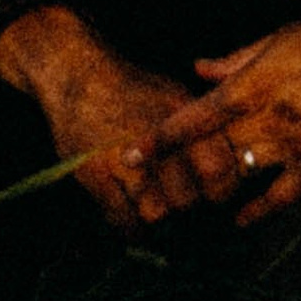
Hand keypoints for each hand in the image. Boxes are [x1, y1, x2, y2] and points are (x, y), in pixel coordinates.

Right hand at [0, 5, 246, 230]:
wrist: (75, 72)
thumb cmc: (129, 87)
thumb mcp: (173, 95)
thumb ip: (198, 129)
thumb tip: (226, 166)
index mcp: (183, 118)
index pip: (217, 170)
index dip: (218, 189)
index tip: (211, 196)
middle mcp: (159, 138)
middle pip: (188, 199)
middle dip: (185, 209)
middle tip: (180, 210)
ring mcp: (125, 156)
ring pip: (156, 213)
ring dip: (156, 220)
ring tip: (154, 216)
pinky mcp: (95, 173)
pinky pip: (122, 218)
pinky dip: (129, 229)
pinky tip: (130, 225)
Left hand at [140, 10, 300, 225]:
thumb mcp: (278, 38)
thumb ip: (235, 60)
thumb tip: (196, 68)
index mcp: (253, 83)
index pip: (192, 118)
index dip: (158, 139)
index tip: (130, 154)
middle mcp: (267, 116)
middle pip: (207, 154)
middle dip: (174, 172)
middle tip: (147, 188)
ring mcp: (294, 142)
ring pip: (239, 176)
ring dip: (210, 191)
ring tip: (186, 203)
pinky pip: (282, 194)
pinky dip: (258, 210)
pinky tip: (240, 219)